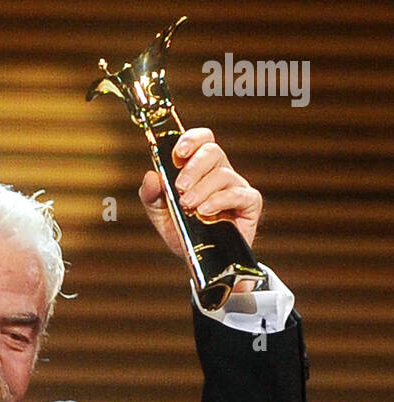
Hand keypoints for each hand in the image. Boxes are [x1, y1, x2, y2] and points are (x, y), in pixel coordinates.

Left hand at [139, 127, 263, 258]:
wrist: (201, 262)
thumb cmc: (185, 233)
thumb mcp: (161, 215)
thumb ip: (152, 195)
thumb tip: (151, 176)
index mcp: (201, 168)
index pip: (202, 140)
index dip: (192, 140)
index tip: (178, 153)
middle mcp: (220, 173)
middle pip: (212, 151)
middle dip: (193, 167)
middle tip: (180, 188)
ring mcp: (236, 187)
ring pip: (222, 174)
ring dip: (202, 189)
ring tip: (189, 207)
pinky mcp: (249, 204)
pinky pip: (238, 194)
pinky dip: (220, 201)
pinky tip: (205, 211)